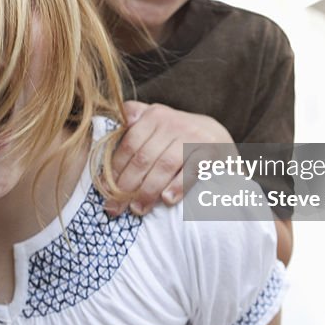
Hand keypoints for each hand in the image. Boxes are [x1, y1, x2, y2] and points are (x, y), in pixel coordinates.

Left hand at [107, 102, 233, 215]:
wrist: (218, 136)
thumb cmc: (179, 135)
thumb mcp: (157, 121)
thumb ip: (134, 119)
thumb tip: (108, 128)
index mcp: (155, 115)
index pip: (129, 144)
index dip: (115, 170)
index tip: (106, 191)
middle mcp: (173, 123)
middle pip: (143, 158)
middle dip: (126, 186)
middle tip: (116, 208)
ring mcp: (193, 136)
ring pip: (164, 166)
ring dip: (148, 191)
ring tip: (138, 209)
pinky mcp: (211, 151)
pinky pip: (191, 171)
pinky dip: (178, 186)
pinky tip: (167, 200)